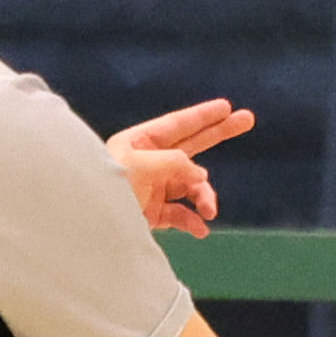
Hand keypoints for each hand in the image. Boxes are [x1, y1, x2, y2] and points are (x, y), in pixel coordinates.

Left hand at [108, 100, 252, 234]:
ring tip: (209, 211)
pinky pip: (182, 215)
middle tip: (247, 119)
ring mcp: (154, 189)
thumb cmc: (106, 187)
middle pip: (192, 145)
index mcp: (140, 143)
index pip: (177, 125)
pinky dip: (193, 222)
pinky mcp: (154, 214)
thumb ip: (175, 163)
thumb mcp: (140, 165)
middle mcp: (150, 163)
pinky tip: (201, 229)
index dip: (203, 116)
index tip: (226, 106)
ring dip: (204, 198)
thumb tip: (201, 176)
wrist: (88, 224)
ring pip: (192, 187)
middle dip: (219, 134)